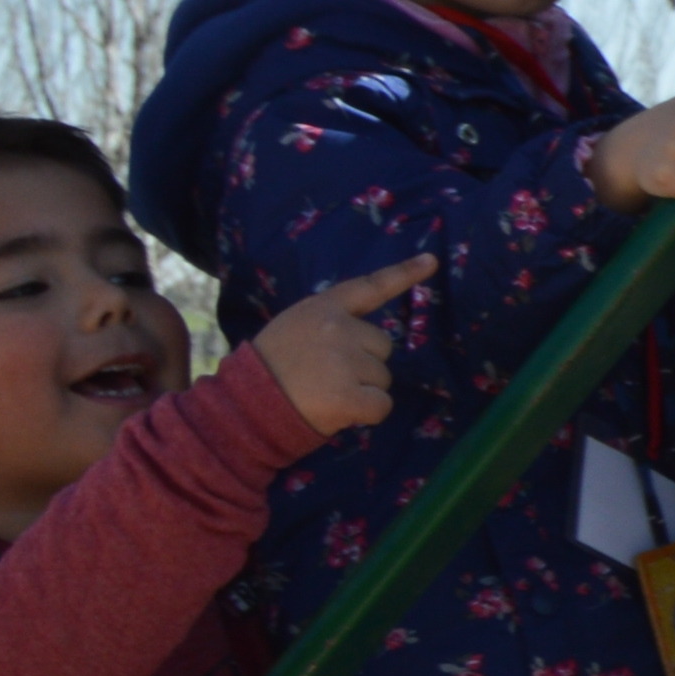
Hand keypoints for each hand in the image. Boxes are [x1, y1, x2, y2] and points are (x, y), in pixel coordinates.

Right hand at [247, 258, 437, 432]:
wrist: (242, 406)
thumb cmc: (268, 369)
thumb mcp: (294, 329)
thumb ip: (330, 326)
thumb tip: (370, 343)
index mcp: (322, 308)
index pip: (370, 286)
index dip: (403, 274)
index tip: (431, 261)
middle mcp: (338, 328)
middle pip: (382, 346)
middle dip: (364, 364)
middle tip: (326, 376)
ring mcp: (345, 361)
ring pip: (383, 377)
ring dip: (363, 389)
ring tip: (324, 392)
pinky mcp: (349, 395)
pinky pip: (381, 405)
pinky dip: (367, 414)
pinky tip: (338, 412)